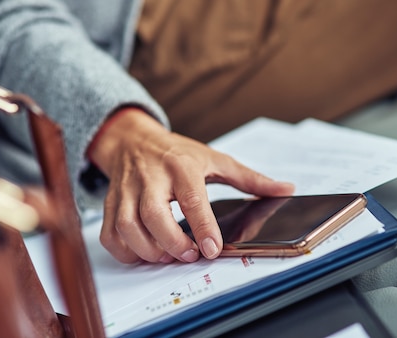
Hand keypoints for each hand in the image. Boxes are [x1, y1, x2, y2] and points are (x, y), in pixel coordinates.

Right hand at [87, 108, 293, 263]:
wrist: (134, 140)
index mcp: (181, 165)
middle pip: (152, 214)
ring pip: (127, 226)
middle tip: (191, 255)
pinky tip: (146, 254)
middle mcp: (150, 177)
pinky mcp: (112, 203)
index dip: (203, 225)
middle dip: (172, 242)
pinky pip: (110, 234)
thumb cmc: (178, 153)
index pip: (191, 197)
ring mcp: (126, 190)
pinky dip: (125, 252)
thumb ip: (251, 178)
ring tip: (170, 255)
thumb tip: (285, 188)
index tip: (213, 248)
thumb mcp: (216, 159)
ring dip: (148, 250)